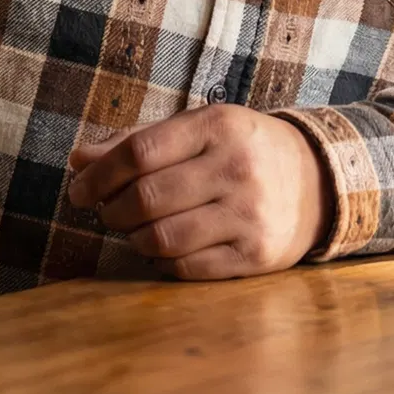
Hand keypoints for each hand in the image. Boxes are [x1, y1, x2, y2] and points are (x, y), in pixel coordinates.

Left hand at [65, 105, 333, 279]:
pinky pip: (186, 267)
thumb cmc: (240, 150)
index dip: (98, 174)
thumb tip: (78, 159)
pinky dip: (163, 261)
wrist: (316, 181)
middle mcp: (237, 168)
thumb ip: (137, 141)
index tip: (77, 188)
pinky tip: (165, 247)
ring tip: (135, 229)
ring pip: (162, 238)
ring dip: (133, 238)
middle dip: (110, 209)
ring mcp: (250, 214)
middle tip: (104, 211)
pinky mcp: (256, 255)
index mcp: (218, 126)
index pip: (139, 151)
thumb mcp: (198, 130)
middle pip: (145, 198)